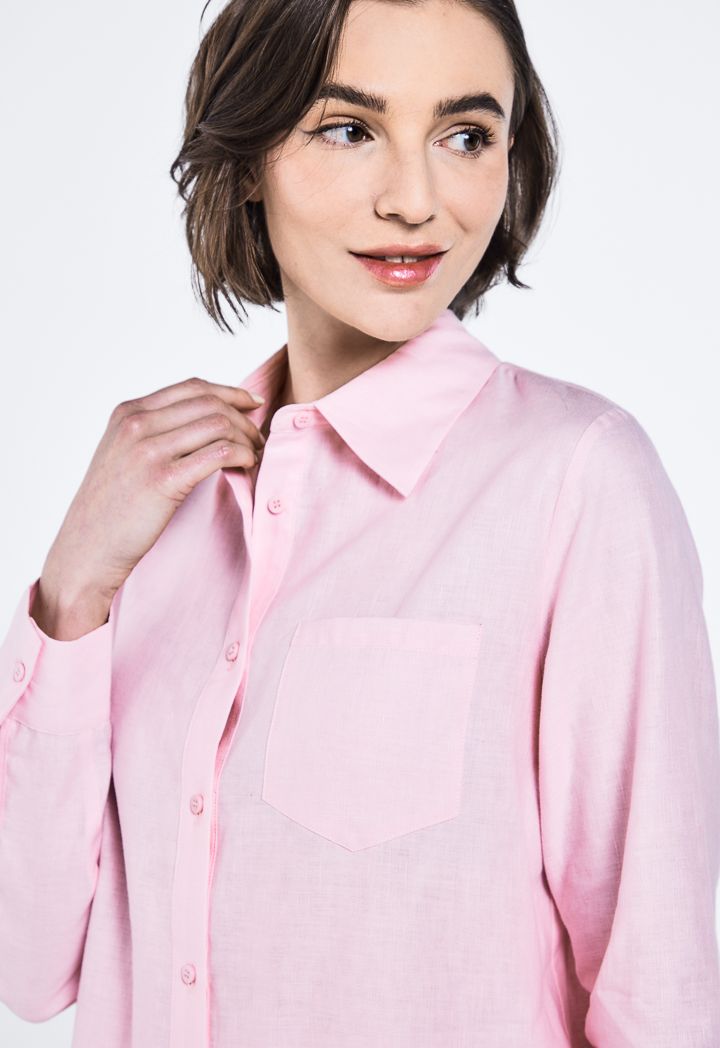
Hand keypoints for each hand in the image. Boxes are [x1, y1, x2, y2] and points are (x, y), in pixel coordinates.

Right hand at [37, 377, 265, 624]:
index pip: (191, 387)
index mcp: (127, 412)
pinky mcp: (163, 478)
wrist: (87, 549)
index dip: (229, 392)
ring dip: (247, 437)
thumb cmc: (111, 509)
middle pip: (209, 402)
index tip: (253, 403)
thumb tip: (204, 422)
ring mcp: (148, 450)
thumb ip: (154, 433)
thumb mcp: (122, 455)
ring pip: (218, 423)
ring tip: (255, 455)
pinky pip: (219, 452)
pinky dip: (242, 455)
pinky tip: (247, 466)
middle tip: (258, 438)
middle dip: (243, 417)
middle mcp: (136, 424)